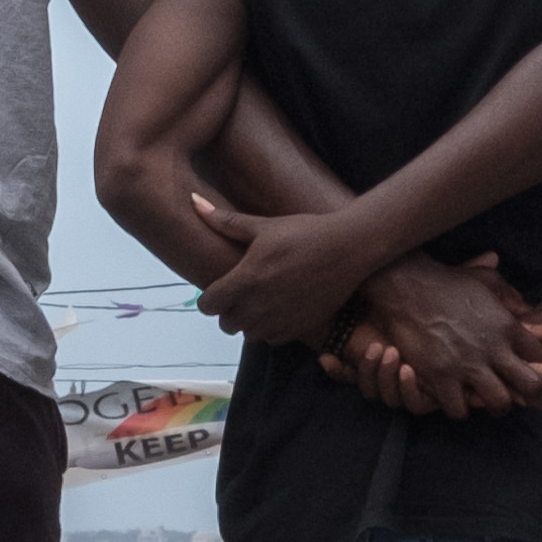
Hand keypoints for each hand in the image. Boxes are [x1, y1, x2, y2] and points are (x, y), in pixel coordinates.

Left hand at [195, 194, 391, 351]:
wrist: (348, 249)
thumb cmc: (305, 233)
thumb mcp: (263, 226)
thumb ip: (226, 221)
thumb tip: (194, 202)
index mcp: (245, 280)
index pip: (208, 305)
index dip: (209, 298)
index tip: (219, 288)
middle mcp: (258, 306)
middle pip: (226, 324)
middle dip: (228, 311)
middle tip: (241, 293)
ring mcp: (279, 321)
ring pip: (249, 334)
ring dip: (250, 322)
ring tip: (261, 301)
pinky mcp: (299, 329)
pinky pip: (272, 339)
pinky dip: (271, 328)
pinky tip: (280, 309)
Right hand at [341, 253, 541, 417]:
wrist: (408, 286)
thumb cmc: (446, 281)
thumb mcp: (485, 280)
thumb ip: (509, 294)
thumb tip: (526, 308)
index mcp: (507, 326)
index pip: (538, 354)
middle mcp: (493, 349)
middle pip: (530, 385)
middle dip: (538, 398)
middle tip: (538, 405)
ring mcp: (467, 365)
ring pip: (497, 402)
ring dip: (497, 407)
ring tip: (494, 407)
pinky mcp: (441, 377)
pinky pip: (459, 408)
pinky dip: (461, 410)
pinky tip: (460, 406)